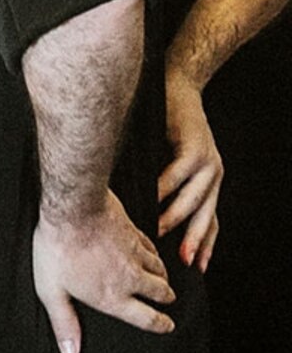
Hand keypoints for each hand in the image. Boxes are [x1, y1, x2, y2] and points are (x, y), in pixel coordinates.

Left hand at [32, 191, 172, 352]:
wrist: (75, 209)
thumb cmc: (58, 250)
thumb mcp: (52, 292)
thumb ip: (64, 323)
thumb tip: (71, 352)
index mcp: (112, 298)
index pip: (147, 318)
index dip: (160, 325)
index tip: (168, 326)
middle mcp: (132, 279)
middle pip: (161, 293)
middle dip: (166, 299)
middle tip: (167, 301)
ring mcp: (137, 255)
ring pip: (162, 270)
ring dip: (163, 277)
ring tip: (161, 281)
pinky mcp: (137, 234)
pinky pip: (154, 250)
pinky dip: (156, 256)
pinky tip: (151, 255)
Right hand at [157, 69, 221, 269]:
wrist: (177, 85)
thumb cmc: (165, 126)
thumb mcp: (166, 162)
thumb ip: (160, 187)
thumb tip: (139, 214)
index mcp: (207, 182)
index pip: (210, 221)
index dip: (204, 245)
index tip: (195, 267)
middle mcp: (213, 175)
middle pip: (207, 216)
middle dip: (194, 241)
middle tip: (182, 262)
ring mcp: (207, 161)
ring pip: (193, 198)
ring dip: (175, 217)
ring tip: (158, 232)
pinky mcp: (194, 146)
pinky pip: (178, 174)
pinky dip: (163, 188)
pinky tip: (150, 199)